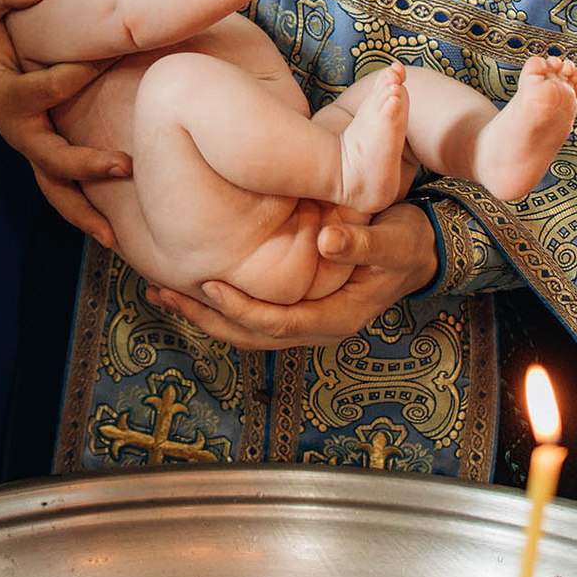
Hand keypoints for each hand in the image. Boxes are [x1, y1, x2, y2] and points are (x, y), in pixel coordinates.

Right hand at [0, 0, 128, 242]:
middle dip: (84, 165)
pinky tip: (113, 233)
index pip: (47, 89)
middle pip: (49, 157)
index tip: (110, 58)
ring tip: (115, 238)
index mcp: (5, 95)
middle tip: (123, 165)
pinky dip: (82, 214)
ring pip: (53, 189)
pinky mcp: (41, 156)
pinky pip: (59, 191)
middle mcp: (17, 130)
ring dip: (82, 213)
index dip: (78, 74)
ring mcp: (29, 148)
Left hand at [144, 201, 437, 350]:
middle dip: (204, 317)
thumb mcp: (394, 241)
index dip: (242, 309)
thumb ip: (362, 244)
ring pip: (244, 330)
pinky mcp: (293, 308)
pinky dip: (216, 304)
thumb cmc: (405, 243)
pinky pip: (248, 314)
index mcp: (337, 319)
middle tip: (162, 291)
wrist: (416, 251)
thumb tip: (326, 242)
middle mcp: (315, 328)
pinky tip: (188, 284)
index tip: (208, 286)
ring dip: (201, 314)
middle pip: (251, 335)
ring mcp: (303, 322)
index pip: (280, 324)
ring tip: (160, 290)